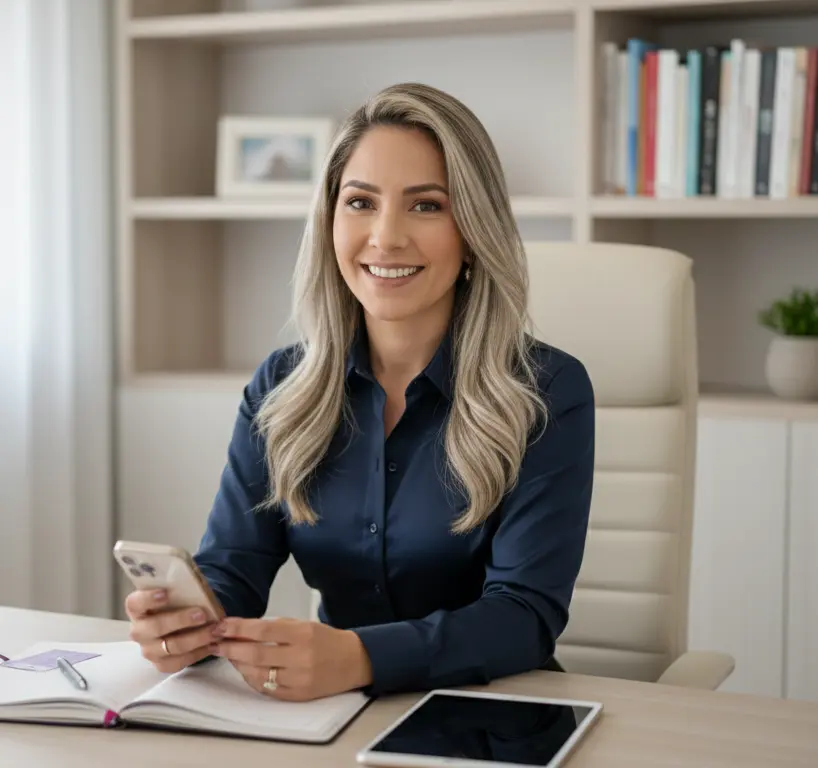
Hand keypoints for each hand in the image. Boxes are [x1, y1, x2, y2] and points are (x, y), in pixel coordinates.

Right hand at [125, 589, 221, 673]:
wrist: (179, 624)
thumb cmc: (176, 603)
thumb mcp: (175, 593)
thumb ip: (180, 589)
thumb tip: (197, 586)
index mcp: (137, 609)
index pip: (135, 603)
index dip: (148, 598)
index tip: (165, 593)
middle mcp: (139, 631)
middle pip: (155, 627)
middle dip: (180, 620)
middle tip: (201, 614)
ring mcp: (148, 650)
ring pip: (171, 647)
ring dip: (195, 638)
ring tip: (214, 630)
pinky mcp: (161, 664)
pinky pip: (178, 662)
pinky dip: (198, 653)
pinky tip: (211, 644)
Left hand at [213, 617, 372, 701]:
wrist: (353, 661)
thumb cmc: (326, 639)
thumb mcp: (304, 624)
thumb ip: (275, 627)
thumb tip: (242, 629)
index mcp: (303, 633)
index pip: (262, 629)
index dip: (238, 628)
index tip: (221, 625)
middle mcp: (301, 657)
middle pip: (255, 653)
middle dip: (230, 647)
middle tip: (215, 642)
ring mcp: (299, 679)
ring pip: (257, 673)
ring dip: (238, 664)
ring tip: (228, 655)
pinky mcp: (298, 696)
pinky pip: (266, 689)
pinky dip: (252, 679)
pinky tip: (245, 669)